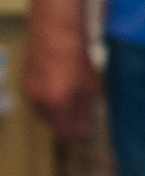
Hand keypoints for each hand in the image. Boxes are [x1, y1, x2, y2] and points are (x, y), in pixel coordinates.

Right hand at [23, 0, 100, 144]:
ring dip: (58, 115)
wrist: (54, 35)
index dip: (77, 139)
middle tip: (82, 123)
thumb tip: (84, 134)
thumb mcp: (89, 91)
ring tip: (71, 104)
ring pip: (44, 114)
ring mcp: (29, 92)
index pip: (66, 135)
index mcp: (57, 106)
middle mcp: (39, 102)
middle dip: (68, 127)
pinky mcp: (24, 83)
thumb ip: (85, 115)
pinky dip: (49, 102)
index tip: (87, 139)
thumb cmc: (77, 62)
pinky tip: (58, 92)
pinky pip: (37, 101)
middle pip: (54, 126)